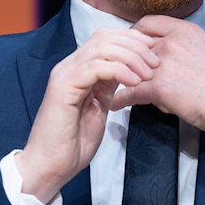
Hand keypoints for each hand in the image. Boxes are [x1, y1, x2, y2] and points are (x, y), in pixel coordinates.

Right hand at [15, 28, 159, 202]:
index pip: (105, 39)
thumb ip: (108, 88)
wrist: (49, 167)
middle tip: (155, 62)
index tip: (153, 53)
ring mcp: (64, 75)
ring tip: (148, 74)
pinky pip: (95, 67)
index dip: (132, 40)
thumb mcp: (99, 108)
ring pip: (101, 48)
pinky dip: (119, 70)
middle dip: (135, 45)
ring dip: (131, 57)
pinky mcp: (63, 88)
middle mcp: (68, 66)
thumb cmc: (72, 144)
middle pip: (104, 37)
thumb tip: (128, 73)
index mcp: (76, 69)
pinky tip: (134, 82)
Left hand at [111, 15, 204, 138]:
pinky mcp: (159, 86)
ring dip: (120, 78)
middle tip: (117, 65)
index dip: (135, 35)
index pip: (147, 23)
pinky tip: (116, 104)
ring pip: (130, 68)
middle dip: (125, 57)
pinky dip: (121, 99)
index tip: (131, 46)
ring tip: (112, 85)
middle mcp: (172, 42)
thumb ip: (183, 45)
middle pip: (135, 45)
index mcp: (184, 30)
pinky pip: (130, 92)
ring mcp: (164, 64)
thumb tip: (166, 52)